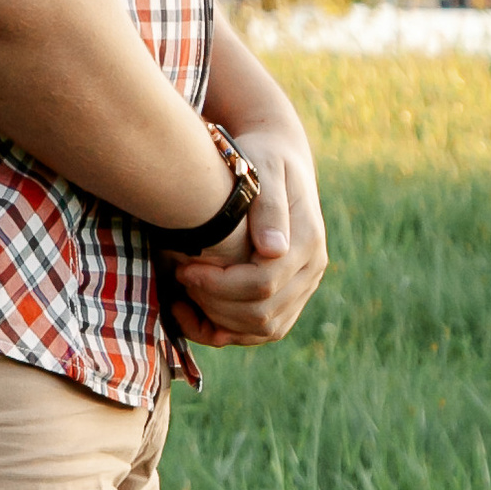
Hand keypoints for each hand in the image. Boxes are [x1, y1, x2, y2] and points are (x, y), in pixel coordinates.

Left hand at [169, 133, 327, 349]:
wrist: (279, 160)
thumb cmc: (264, 159)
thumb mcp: (264, 169)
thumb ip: (268, 207)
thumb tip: (273, 250)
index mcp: (307, 240)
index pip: (264, 282)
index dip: (219, 284)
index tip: (184, 268)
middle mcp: (311, 269)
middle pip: (263, 313)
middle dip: (214, 303)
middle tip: (179, 278)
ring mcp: (302, 286)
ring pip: (263, 329)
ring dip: (218, 322)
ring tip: (182, 297)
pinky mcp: (288, 296)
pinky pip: (261, 330)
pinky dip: (225, 330)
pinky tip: (191, 314)